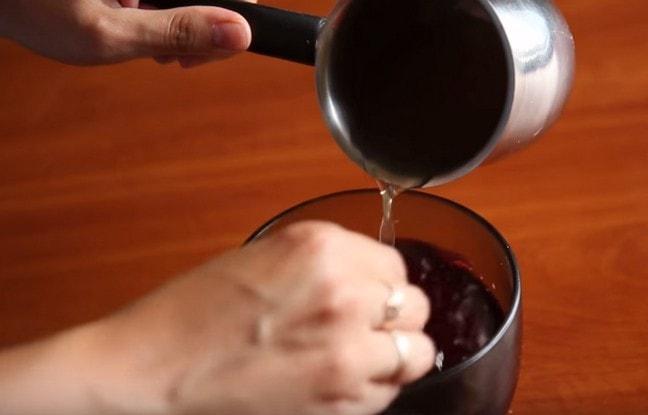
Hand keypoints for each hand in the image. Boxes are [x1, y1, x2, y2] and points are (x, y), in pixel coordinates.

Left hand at [0, 0, 252, 66]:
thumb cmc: (31, 5)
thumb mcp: (109, 32)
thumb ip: (176, 32)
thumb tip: (239, 34)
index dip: (230, 21)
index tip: (201, 53)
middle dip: (200, 26)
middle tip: (170, 58)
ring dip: (178, 20)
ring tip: (145, 41)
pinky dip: (159, 9)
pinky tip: (134, 21)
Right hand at [0, 221, 433, 414]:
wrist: (155, 370)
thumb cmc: (196, 310)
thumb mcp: (267, 255)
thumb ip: (329, 261)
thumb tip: (372, 277)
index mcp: (324, 250)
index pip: (396, 265)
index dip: (382, 282)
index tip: (368, 292)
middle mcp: (344, 296)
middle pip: (415, 306)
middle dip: (395, 315)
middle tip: (366, 324)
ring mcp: (347, 353)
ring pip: (417, 352)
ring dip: (395, 353)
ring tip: (364, 354)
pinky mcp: (341, 401)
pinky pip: (390, 392)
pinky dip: (377, 386)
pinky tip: (344, 379)